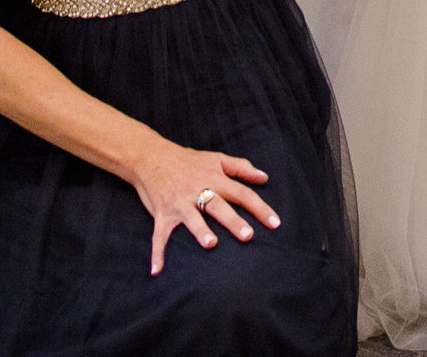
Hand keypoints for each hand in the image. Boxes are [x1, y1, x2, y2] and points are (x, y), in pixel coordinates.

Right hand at [129, 139, 278, 273]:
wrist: (151, 157)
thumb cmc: (188, 160)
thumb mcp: (215, 158)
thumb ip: (241, 167)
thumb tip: (264, 177)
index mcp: (214, 178)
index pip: (241, 193)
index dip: (259, 208)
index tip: (275, 224)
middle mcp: (197, 190)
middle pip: (219, 206)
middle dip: (233, 221)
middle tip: (248, 235)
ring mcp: (179, 203)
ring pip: (192, 218)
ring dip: (200, 231)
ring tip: (211, 244)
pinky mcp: (162, 214)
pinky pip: (159, 235)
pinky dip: (157, 252)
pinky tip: (157, 269)